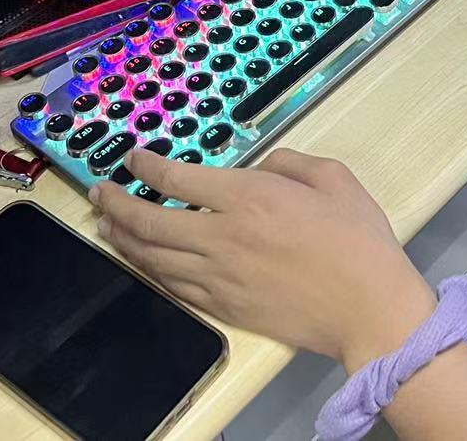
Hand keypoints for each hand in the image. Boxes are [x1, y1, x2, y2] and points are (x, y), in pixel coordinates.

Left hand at [92, 148, 435, 369]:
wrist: (367, 306)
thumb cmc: (356, 239)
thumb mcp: (332, 177)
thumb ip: (289, 162)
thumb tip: (260, 165)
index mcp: (249, 197)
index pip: (178, 178)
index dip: (147, 167)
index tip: (132, 159)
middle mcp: (222, 237)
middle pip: (151, 222)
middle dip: (117, 205)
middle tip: (98, 193)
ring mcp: (219, 277)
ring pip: (153, 258)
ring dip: (123, 239)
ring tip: (106, 225)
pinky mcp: (224, 307)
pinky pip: (174, 287)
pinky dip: (150, 271)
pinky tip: (141, 261)